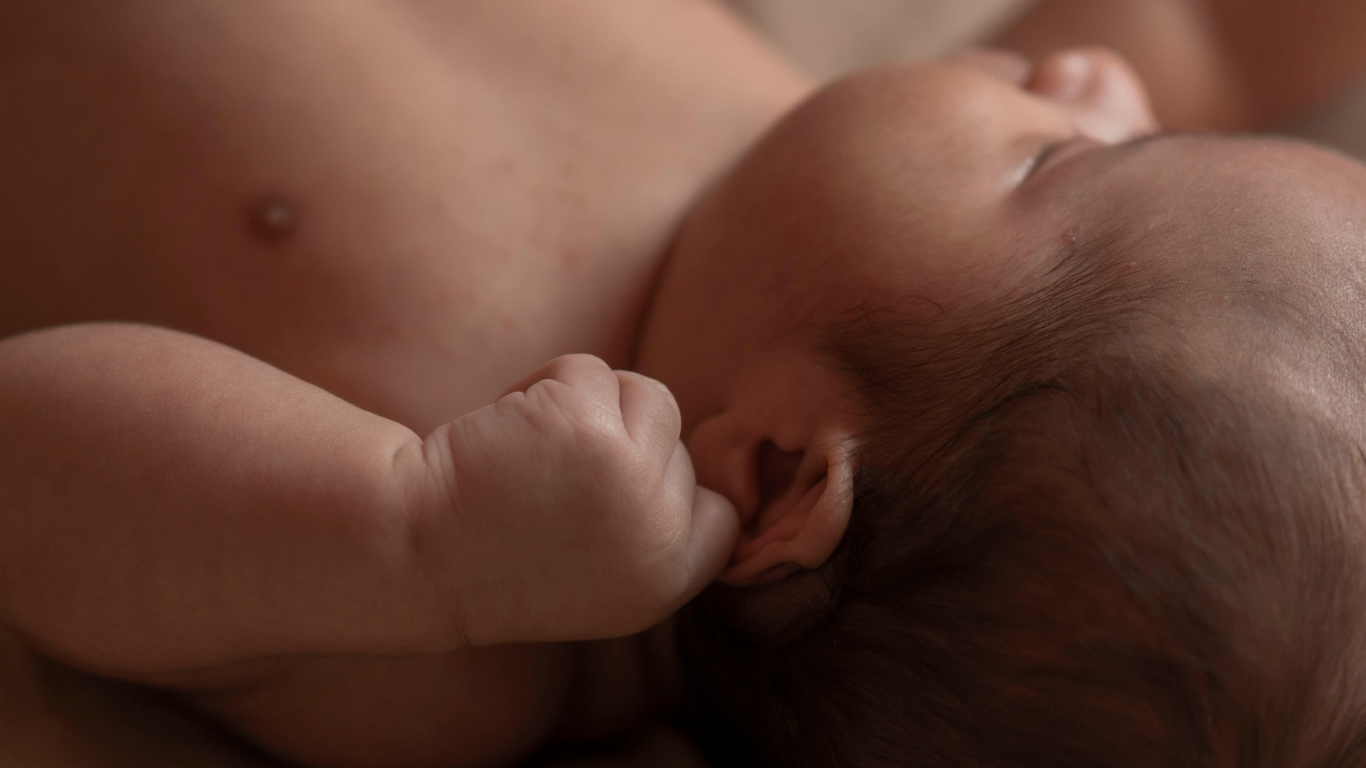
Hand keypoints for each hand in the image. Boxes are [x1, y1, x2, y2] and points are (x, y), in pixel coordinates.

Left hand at [417, 355, 738, 645]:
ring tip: (526, 451)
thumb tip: (681, 453)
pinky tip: (502, 433)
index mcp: (663, 583)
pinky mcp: (589, 430)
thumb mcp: (595, 570)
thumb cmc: (489, 552)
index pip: (720, 515)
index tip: (617, 485)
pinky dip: (542, 384)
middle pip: (676, 440)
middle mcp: (660, 539)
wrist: (403, 550)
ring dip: (586, 403)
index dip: (674, 486)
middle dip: (617, 438)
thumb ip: (648, 528)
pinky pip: (587, 371)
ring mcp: (631, 482)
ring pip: (644, 395)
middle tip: (546, 481)